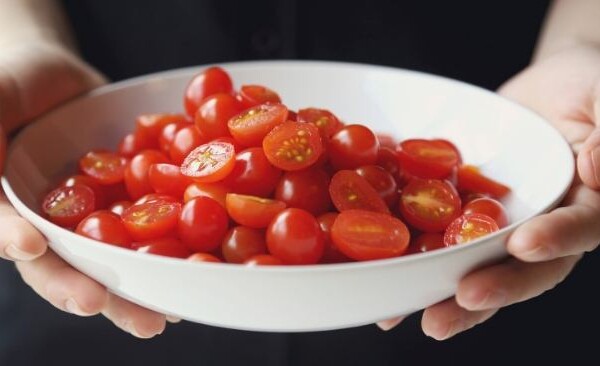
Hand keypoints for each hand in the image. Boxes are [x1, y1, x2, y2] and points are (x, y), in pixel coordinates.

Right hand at [0, 42, 168, 337]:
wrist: (50, 73)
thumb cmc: (5, 82)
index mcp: (6, 208)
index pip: (4, 229)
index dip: (12, 240)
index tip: (32, 245)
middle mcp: (51, 224)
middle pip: (67, 265)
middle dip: (95, 292)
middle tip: (133, 320)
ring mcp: (92, 215)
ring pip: (113, 256)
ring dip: (140, 287)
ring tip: (169, 315)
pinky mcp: (127, 198)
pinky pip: (149, 219)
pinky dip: (172, 242)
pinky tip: (197, 263)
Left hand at [379, 44, 599, 337]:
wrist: (545, 89)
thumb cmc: (587, 86)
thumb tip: (598, 169)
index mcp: (587, 206)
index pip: (579, 229)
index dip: (555, 240)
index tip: (524, 244)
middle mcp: (542, 227)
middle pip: (523, 268)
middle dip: (493, 287)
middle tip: (461, 301)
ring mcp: (499, 224)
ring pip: (474, 265)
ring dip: (443, 293)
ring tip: (408, 316)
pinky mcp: (462, 213)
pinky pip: (437, 237)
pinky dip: (411, 260)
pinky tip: (381, 280)